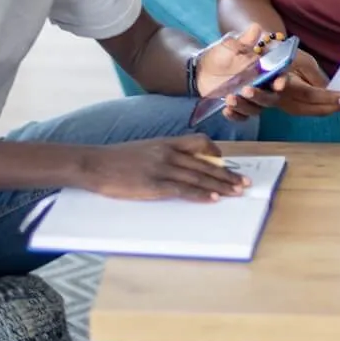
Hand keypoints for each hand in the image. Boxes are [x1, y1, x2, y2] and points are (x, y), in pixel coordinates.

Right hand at [79, 133, 250, 202]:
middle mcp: (167, 152)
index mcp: (165, 142)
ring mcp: (162, 168)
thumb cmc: (116, 159)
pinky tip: (214, 198)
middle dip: (227, 174)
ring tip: (237, 192)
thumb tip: (180, 165)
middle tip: (245, 182)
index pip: (199, 142)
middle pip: (205, 163)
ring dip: (221, 185)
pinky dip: (202, 194)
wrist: (95, 164)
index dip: (216, 153)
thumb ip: (162, 154)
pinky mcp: (154, 184)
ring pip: (199, 176)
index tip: (227, 163)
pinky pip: (184, 189)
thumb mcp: (143, 149)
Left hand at [195, 24, 285, 121]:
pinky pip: (242, 117)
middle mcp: (261, 86)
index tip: (279, 85)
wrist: (202, 70)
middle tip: (246, 90)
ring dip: (245, 106)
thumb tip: (255, 27)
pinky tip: (226, 111)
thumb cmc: (221, 56)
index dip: (282, 81)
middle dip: (260, 96)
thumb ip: (244, 41)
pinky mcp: (239, 108)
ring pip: (256, 109)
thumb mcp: (231, 46)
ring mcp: (250, 99)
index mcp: (264, 70)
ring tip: (230, 98)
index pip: (279, 77)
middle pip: (269, 98)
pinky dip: (235, 116)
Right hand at [270, 49, 339, 117]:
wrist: (263, 62)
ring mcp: (289, 108)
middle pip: (317, 108)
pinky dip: (330, 107)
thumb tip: (333, 91)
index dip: (331, 98)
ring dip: (338, 108)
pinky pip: (314, 110)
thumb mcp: (302, 61)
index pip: (312, 95)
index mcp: (285, 86)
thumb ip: (316, 78)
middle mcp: (286, 102)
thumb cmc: (284, 56)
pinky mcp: (293, 109)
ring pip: (317, 112)